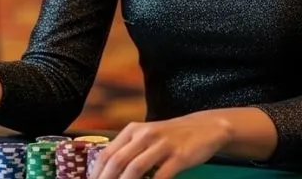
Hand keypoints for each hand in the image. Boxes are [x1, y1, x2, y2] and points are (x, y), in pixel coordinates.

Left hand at [92, 112, 233, 178]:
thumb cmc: (171, 136)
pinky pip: (160, 176)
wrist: (204, 127)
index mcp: (132, 130)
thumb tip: (108, 172)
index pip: (107, 153)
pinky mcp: (178, 156)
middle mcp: (144, 134)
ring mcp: (162, 144)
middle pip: (117, 161)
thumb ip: (129, 150)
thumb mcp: (147, 136)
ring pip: (135, 168)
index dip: (96, 173)